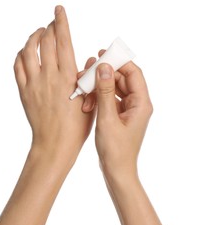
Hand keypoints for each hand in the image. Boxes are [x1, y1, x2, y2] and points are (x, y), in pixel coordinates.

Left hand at [14, 6, 94, 163]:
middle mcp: (48, 77)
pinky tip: (25, 52)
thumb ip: (87, 79)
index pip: (63, 41)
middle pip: (45, 42)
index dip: (61, 22)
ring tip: (39, 33)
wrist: (55, 145)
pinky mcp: (24, 92)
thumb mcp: (89, 101)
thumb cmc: (76, 126)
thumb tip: (86, 63)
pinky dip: (20, 55)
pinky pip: (17, 67)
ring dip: (33, 38)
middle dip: (49, 27)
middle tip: (53, 22)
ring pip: (28, 51)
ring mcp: (33, 84)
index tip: (59, 10)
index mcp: (67, 78)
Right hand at [78, 50, 152, 176]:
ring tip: (83, 91)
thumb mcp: (108, 119)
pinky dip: (98, 98)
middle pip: (122, 79)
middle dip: (103, 75)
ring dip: (98, 87)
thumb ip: (106, 92)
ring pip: (113, 88)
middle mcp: (137, 103)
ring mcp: (128, 109)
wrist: (116, 170)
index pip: (133, 73)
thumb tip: (104, 67)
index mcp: (141, 103)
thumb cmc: (115, 150)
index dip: (119, 61)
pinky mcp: (119, 114)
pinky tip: (87, 103)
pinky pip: (109, 98)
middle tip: (86, 72)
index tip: (103, 54)